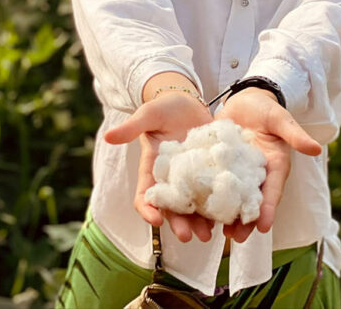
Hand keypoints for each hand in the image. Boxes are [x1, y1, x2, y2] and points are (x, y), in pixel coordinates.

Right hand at [103, 89, 215, 242]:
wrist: (187, 102)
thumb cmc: (163, 108)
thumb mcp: (148, 115)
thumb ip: (131, 127)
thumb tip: (108, 136)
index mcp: (153, 170)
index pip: (146, 195)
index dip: (148, 209)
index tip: (155, 220)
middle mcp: (172, 180)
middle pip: (173, 208)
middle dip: (179, 224)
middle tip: (189, 237)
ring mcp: (193, 178)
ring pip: (195, 206)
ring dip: (201, 222)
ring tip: (211, 234)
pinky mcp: (212, 172)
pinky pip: (216, 192)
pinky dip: (222, 205)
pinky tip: (231, 215)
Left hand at [214, 88, 320, 242]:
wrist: (244, 100)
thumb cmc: (266, 109)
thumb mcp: (280, 119)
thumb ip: (295, 134)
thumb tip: (316, 148)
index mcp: (274, 167)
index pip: (272, 190)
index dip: (268, 208)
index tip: (264, 226)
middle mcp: (256, 175)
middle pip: (251, 202)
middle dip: (245, 221)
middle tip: (237, 238)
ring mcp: (236, 173)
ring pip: (232, 199)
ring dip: (226, 216)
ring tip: (219, 233)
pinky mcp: (218, 167)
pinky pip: (213, 184)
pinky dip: (207, 197)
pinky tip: (197, 212)